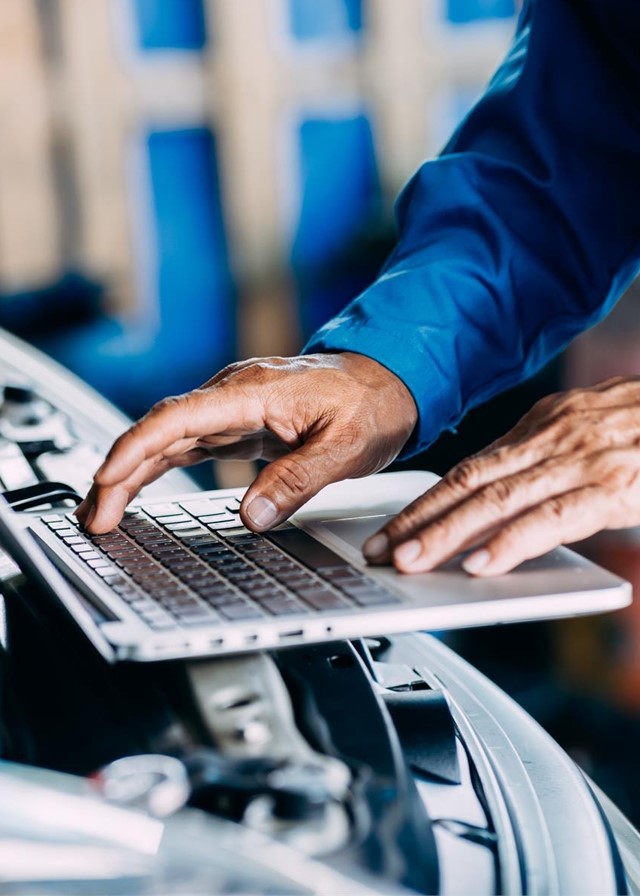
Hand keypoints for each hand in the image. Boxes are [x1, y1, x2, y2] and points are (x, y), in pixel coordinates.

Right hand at [76, 352, 416, 533]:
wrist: (389, 379)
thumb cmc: (371, 404)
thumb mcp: (346, 448)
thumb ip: (297, 481)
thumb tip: (250, 517)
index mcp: (252, 392)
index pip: (177, 417)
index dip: (136, 448)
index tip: (107, 480)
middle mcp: (233, 395)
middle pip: (159, 430)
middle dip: (119, 472)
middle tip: (92, 519)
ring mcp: (232, 408)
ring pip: (166, 438)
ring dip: (130, 473)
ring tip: (101, 512)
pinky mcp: (237, 423)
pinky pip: (186, 444)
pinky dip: (156, 466)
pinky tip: (136, 488)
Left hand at [364, 376, 639, 574]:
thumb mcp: (584, 432)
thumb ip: (541, 461)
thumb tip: (497, 497)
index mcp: (539, 426)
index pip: (467, 468)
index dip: (423, 502)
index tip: (390, 528)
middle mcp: (550, 439)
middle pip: (468, 482)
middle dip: (418, 520)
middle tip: (381, 551)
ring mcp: (579, 461)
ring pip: (497, 501)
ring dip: (448, 534)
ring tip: (412, 562)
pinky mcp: (610, 486)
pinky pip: (551, 518)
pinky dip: (512, 542)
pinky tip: (483, 563)